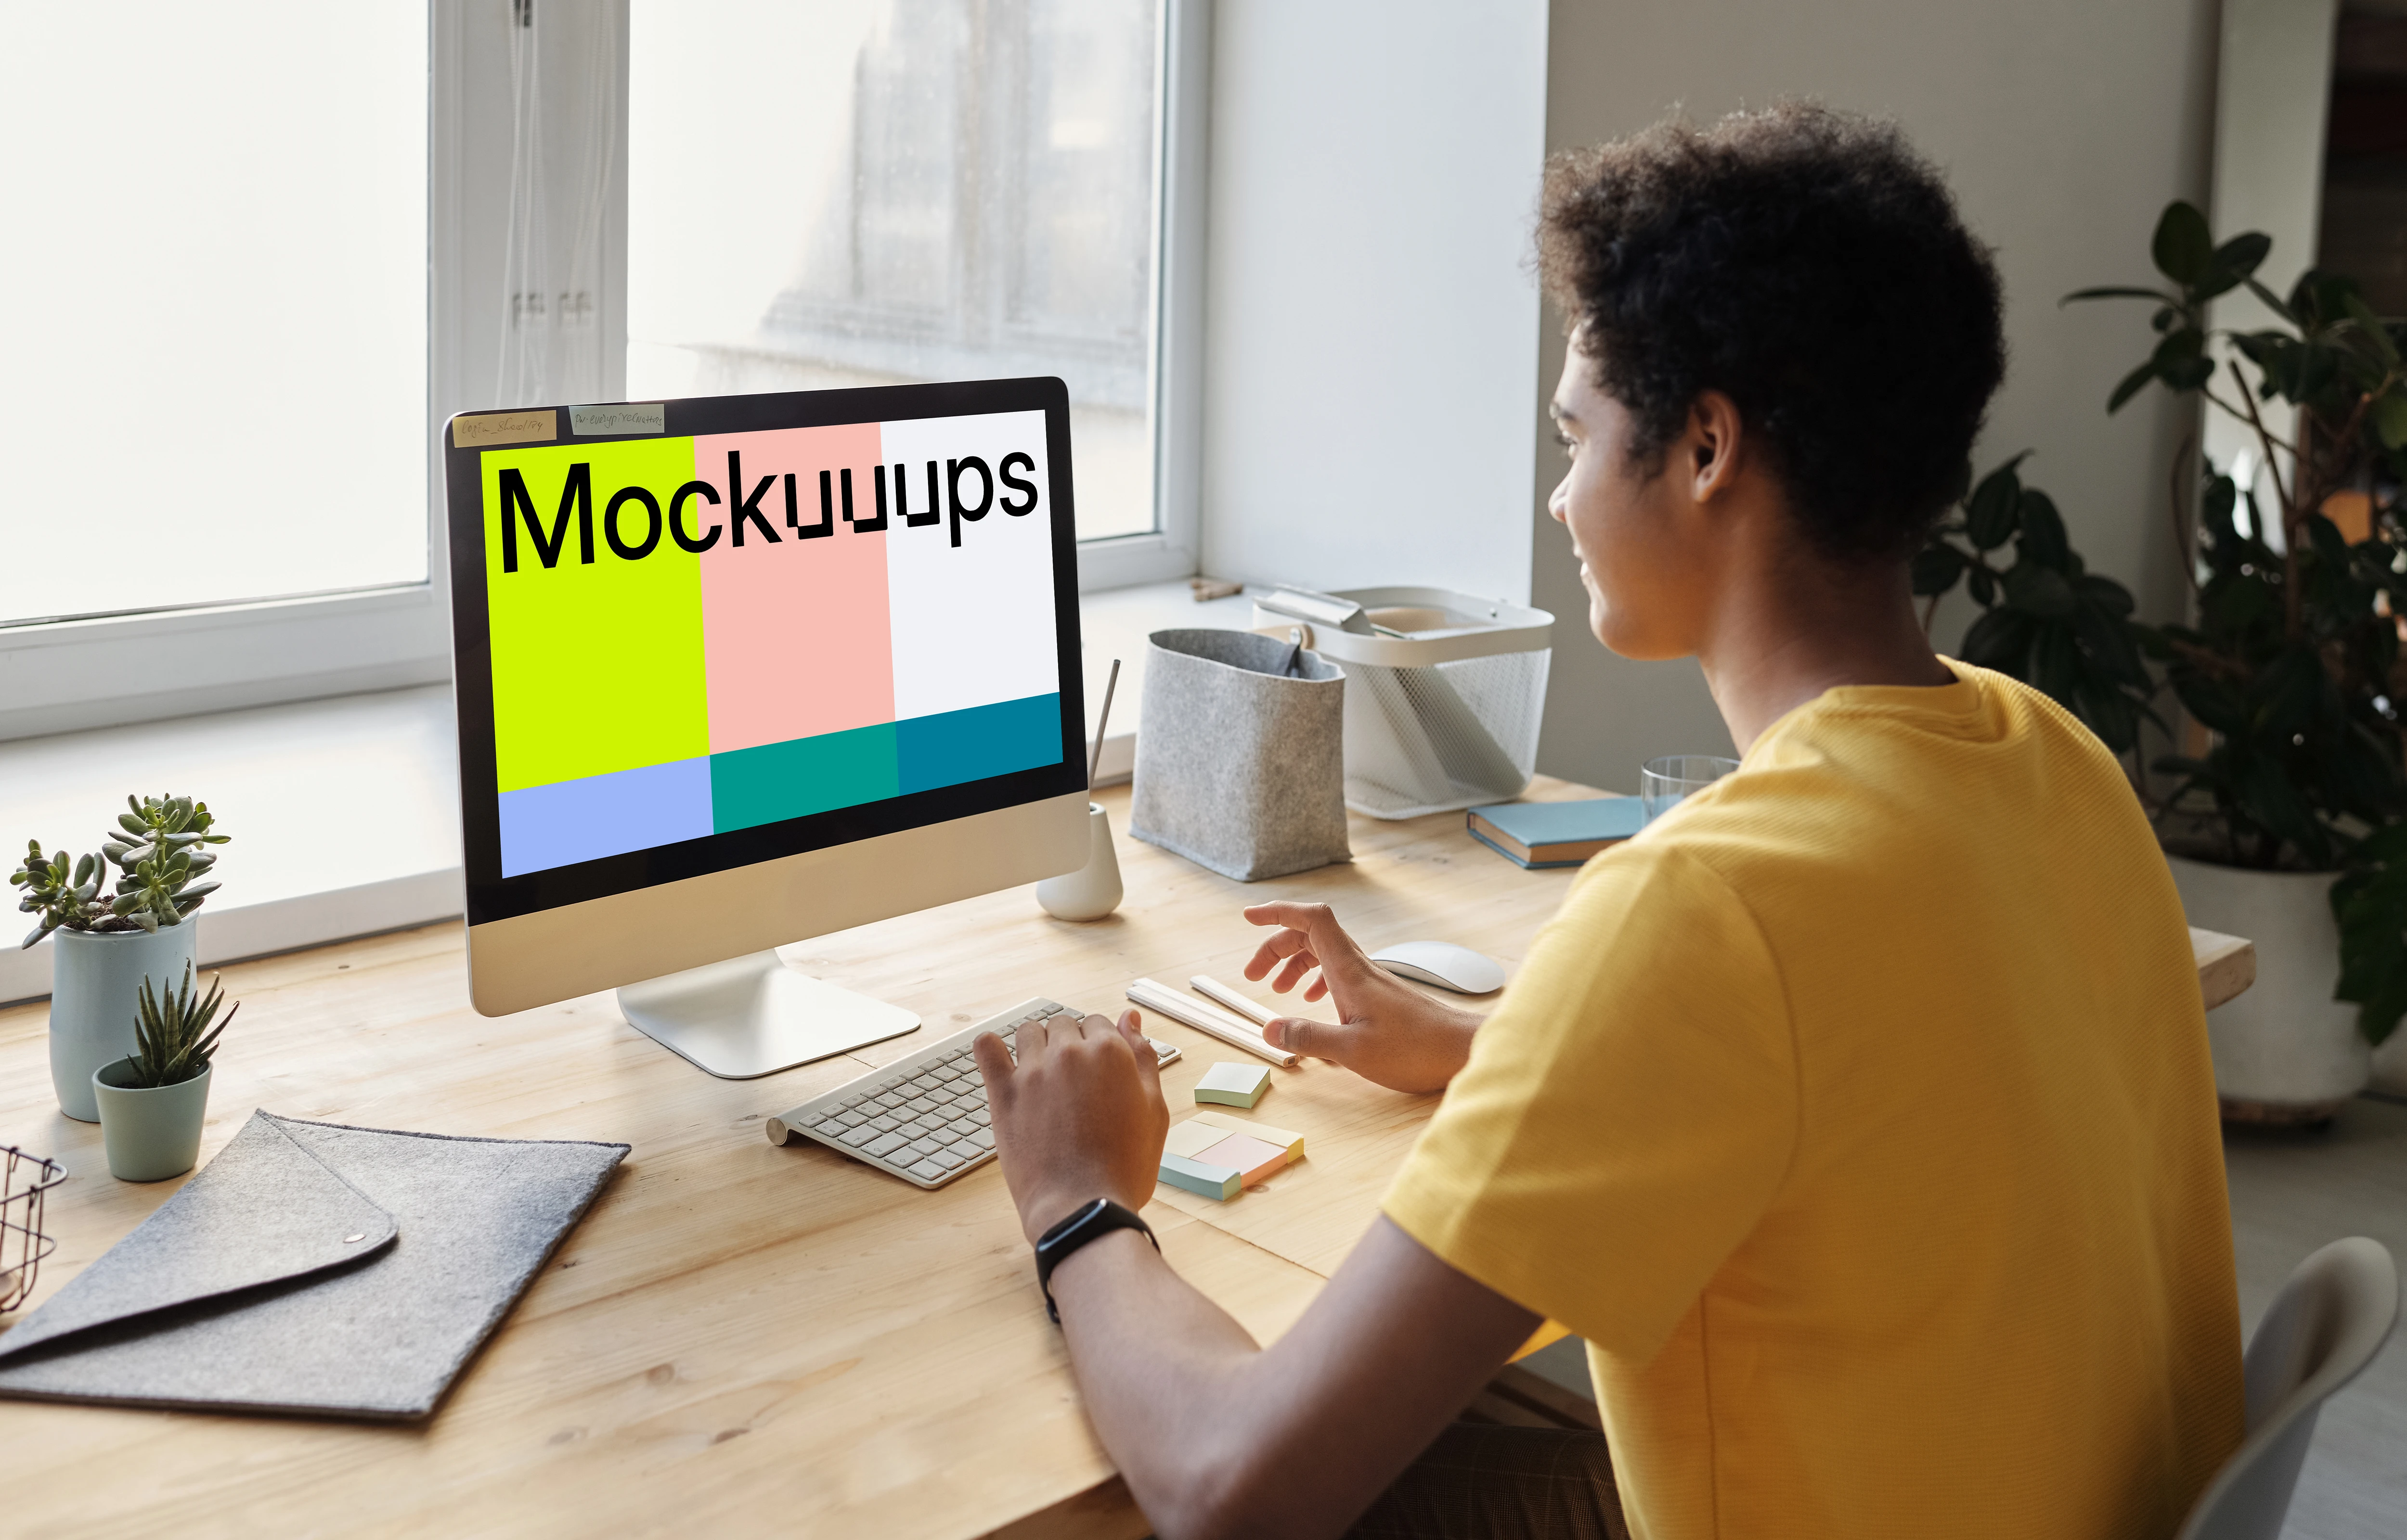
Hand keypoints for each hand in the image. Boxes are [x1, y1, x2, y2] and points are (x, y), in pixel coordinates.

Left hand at [975, 1009, 1170, 1245]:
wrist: (1083, 1208)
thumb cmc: (1124, 1167)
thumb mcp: (1154, 1110)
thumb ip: (1144, 1057)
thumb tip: (1130, 1018)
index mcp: (1110, 1052)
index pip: (1098, 1023)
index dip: (1099, 1045)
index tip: (1096, 1071)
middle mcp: (1070, 1053)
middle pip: (1064, 1025)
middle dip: (1070, 1044)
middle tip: (1073, 1082)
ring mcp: (1034, 1071)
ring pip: (1029, 1031)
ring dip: (1036, 1045)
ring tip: (1042, 1076)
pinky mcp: (1004, 1093)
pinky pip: (987, 1048)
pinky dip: (991, 1047)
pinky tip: (998, 1058)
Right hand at [1241, 903, 1483, 1092]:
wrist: (1462, 1050)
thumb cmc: (1416, 1049)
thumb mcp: (1353, 1051)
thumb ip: (1308, 1037)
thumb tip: (1268, 1029)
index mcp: (1349, 970)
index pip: (1312, 919)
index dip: (1279, 911)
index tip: (1250, 917)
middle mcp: (1359, 966)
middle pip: (1310, 934)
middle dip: (1276, 947)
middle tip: (1253, 975)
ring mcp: (1370, 979)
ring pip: (1323, 953)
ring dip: (1294, 963)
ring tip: (1278, 989)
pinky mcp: (1378, 994)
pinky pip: (1338, 972)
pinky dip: (1316, 978)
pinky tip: (1311, 1001)